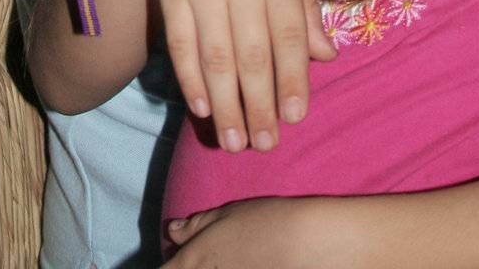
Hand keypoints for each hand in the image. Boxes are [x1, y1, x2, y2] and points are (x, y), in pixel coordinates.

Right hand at [134, 0, 335, 154]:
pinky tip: (201, 107)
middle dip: (259, 105)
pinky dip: (190, 79)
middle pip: (252, 52)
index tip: (294, 118)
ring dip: (225, 104)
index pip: (288, 33)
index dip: (292, 78)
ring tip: (234, 142)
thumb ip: (304, 4)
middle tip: (264, 145)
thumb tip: (326, 57)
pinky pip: (181, 43)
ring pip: (215, 56)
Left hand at [167, 197, 323, 266]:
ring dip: (215, 268)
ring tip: (236, 257)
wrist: (307, 244)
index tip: (177, 259)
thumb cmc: (266, 222)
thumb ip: (195, 226)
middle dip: (190, 267)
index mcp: (195, 261)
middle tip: (216, 254)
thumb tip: (172, 231)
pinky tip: (253, 263)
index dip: (171, 265)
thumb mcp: (226, 215)